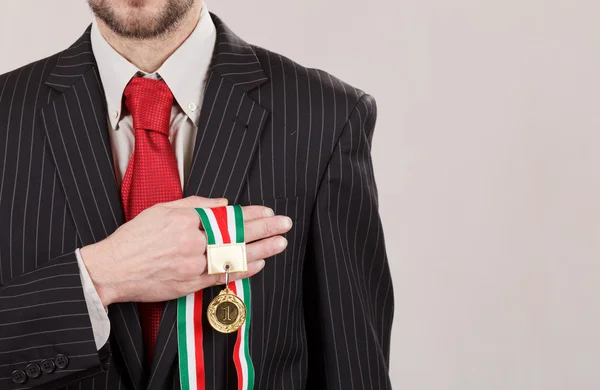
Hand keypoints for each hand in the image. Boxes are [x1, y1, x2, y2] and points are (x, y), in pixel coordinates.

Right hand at [80, 196, 292, 305]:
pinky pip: (221, 276)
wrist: (112, 269)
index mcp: (185, 220)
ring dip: (260, 249)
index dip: (250, 214)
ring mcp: (192, 263)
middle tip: (284, 224)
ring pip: (232, 256)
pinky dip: (241, 270)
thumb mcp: (162, 210)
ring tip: (280, 244)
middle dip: (264, 228)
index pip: (226, 215)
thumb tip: (224, 203)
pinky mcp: (189, 283)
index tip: (268, 212)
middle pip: (235, 233)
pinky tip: (259, 264)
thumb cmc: (134, 238)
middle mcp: (192, 241)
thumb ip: (195, 205)